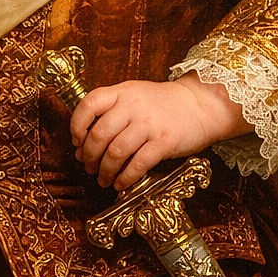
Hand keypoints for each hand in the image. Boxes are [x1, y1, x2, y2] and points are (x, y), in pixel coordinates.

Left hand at [70, 74, 251, 190]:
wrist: (200, 104)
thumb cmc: (164, 103)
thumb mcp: (135, 95)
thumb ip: (111, 113)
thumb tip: (83, 144)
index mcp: (123, 92)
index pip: (89, 104)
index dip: (77, 125)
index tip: (77, 141)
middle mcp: (134, 105)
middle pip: (99, 134)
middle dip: (89, 156)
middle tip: (89, 167)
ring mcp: (149, 124)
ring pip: (116, 152)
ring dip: (105, 170)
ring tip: (103, 179)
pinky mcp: (164, 142)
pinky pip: (138, 164)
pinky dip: (125, 178)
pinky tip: (121, 184)